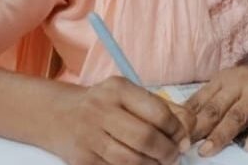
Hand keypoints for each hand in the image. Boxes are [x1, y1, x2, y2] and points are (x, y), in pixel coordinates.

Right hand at [46, 76, 194, 164]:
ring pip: (131, 160)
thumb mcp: (130, 96)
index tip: (182, 138)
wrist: (58, 115)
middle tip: (173, 156)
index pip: (158, 112)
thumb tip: (189, 131)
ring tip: (158, 162)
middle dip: (167, 152)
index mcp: (118, 89)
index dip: (177, 130)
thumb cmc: (104, 104)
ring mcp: (89, 136)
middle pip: (145, 138)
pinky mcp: (81, 160)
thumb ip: (163, 108)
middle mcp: (100, 109)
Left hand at [185, 61, 247, 156]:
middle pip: (215, 108)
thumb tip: (190, 125)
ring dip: (220, 135)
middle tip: (182, 146)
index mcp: (225, 79)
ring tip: (207, 151)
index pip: (200, 100)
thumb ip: (217, 103)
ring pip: (236, 116)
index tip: (171, 134)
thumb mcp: (237, 88)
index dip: (185, 119)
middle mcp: (241, 82)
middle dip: (198, 129)